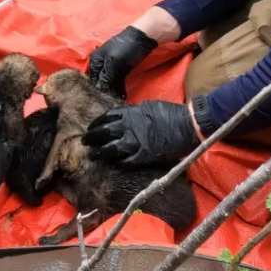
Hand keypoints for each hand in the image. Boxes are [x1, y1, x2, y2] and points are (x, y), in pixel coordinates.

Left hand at [82, 100, 199, 166]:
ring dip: (99, 152)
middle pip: (103, 132)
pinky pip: (125, 161)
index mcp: (130, 113)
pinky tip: (112, 163)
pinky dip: (117, 162)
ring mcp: (135, 143)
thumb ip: (134, 112)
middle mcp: (129, 128)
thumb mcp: (148, 106)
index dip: (97, 123)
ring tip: (92, 154)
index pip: (107, 117)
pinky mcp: (143, 156)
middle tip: (84, 141)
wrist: (186, 126)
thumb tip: (124, 117)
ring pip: (110, 149)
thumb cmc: (170, 113)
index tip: (91, 127)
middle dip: (91, 137)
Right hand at [87, 26, 157, 98]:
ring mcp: (113, 66)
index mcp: (96, 60)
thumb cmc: (126, 47)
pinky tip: (123, 96)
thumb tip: (100, 89)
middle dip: (106, 91)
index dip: (97, 89)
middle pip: (102, 81)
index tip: (102, 100)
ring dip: (114, 91)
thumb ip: (106, 76)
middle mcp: (102, 64)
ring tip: (118, 101)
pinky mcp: (122, 69)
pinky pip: (118, 80)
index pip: (93, 78)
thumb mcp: (114, 62)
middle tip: (112, 102)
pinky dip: (120, 88)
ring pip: (110, 82)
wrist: (143, 38)